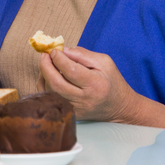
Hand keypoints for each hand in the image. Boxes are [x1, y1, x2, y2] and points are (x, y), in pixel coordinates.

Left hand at [39, 46, 164, 128]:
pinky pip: (51, 100)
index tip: (54, 50)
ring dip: (44, 75)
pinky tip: (48, 77)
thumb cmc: (112, 82)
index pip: (71, 70)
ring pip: (51, 93)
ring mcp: (77, 109)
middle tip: (45, 55)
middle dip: (45, 66)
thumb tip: (62, 49)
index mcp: (95, 84)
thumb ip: (82, 54)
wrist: (120, 108)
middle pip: (56, 83)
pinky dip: (45, 87)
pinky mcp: (71, 114)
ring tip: (47, 64)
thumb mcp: (104, 62)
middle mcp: (85, 99)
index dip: (58, 58)